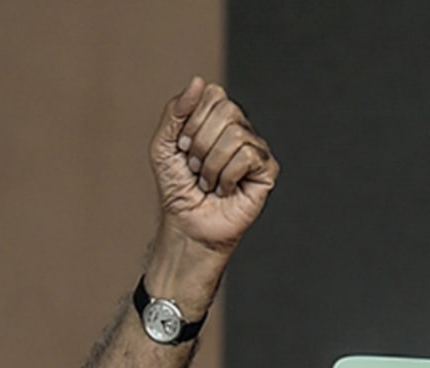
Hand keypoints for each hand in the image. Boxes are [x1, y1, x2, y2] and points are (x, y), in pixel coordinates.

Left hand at [150, 77, 277, 259]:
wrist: (186, 224)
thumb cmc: (176, 187)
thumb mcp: (163, 146)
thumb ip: (175, 111)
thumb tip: (198, 81)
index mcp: (217, 118)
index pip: (213, 94)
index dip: (193, 121)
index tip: (183, 147)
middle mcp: (239, 128)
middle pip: (226, 111)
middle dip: (200, 144)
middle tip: (195, 167)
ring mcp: (255, 148)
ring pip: (236, 135)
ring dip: (211, 165)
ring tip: (208, 182)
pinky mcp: (266, 170)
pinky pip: (247, 156)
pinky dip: (226, 177)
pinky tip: (224, 190)